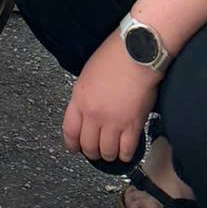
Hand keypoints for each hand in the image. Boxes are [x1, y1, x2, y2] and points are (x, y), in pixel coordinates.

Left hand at [63, 31, 160, 168]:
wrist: (136, 53)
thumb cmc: (113, 56)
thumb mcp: (88, 75)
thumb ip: (84, 97)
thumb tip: (86, 113)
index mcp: (80, 98)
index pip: (70, 131)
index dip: (72, 144)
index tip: (75, 148)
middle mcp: (94, 113)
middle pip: (88, 146)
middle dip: (92, 152)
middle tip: (96, 150)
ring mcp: (113, 122)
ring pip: (107, 153)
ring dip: (109, 155)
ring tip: (112, 150)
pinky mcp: (133, 126)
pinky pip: (127, 151)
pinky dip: (126, 154)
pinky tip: (126, 150)